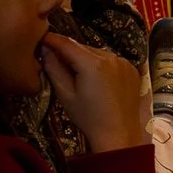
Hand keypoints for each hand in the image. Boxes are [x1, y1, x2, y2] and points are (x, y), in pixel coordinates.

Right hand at [38, 32, 147, 152]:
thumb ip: (54, 69)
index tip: (41, 38)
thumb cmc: (88, 118)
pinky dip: (101, 66)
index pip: (67, 43)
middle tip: (56, 61)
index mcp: (92, 63)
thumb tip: (45, 50)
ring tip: (78, 75)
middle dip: (69, 53)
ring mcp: (124, 62)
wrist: (119, 135)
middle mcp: (110, 56)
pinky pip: (111, 61)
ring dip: (85, 59)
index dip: (52, 39)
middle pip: (83, 48)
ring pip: (97, 54)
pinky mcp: (132, 69)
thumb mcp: (66, 95)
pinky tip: (98, 82)